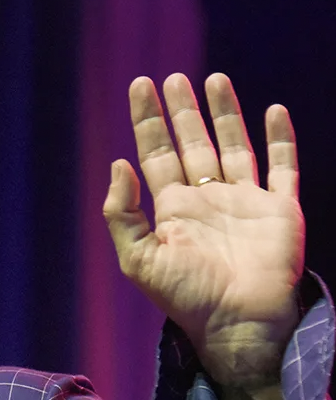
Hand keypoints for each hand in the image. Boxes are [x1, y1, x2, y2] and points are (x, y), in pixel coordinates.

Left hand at [103, 73, 304, 384]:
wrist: (237, 322)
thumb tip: (118, 164)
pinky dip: (281, 138)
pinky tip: (273, 110)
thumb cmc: (185, 297)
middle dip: (182, 111)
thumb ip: (122, 213)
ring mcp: (245, 202)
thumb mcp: (138, 259)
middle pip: (192, 143)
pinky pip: (282, 166)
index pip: (155, 155)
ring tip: (214, 78)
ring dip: (225, 113)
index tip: (140, 87)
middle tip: (172, 77)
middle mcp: (207, 199)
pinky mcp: (279, 209)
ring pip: (234, 145)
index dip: (148, 121)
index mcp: (173, 209)